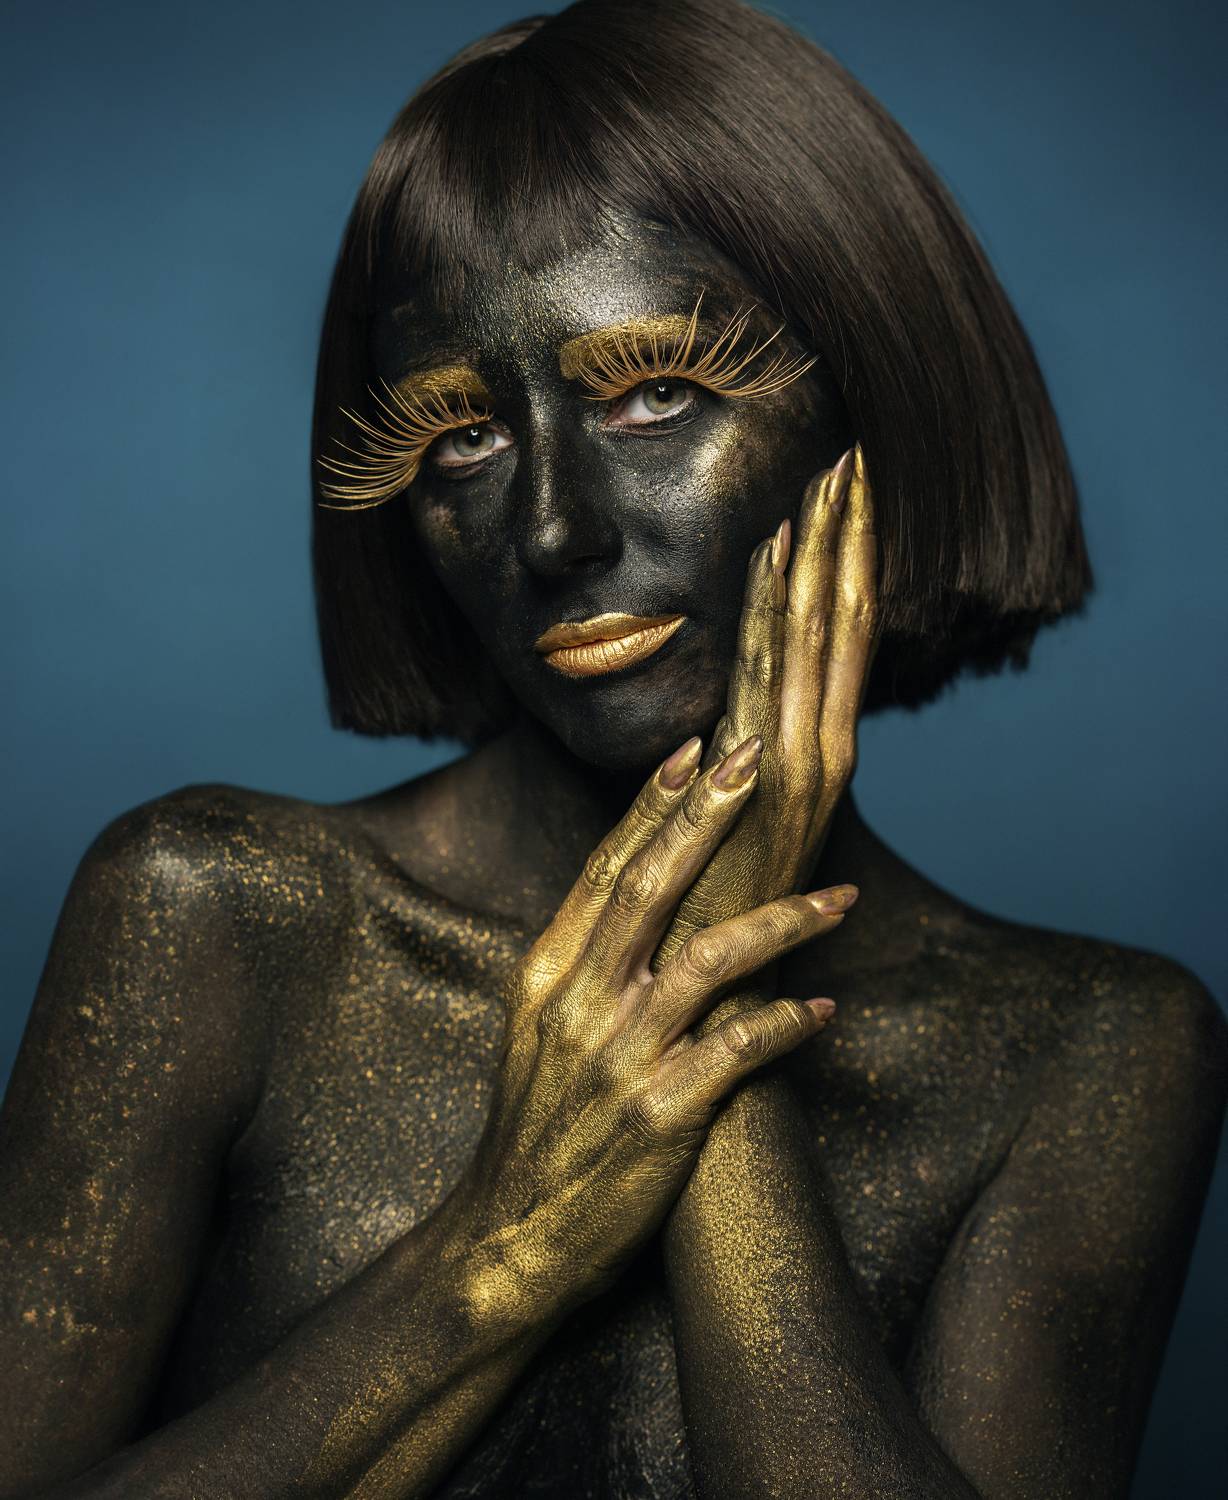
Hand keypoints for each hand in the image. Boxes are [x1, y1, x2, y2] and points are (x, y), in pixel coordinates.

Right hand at [450, 737, 849, 1326]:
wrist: (508, 1242)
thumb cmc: (533, 1131)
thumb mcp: (533, 1031)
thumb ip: (580, 965)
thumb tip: (633, 904)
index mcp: (547, 973)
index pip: (607, 868)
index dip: (653, 805)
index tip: (695, 749)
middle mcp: (580, 1002)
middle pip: (652, 885)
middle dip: (709, 816)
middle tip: (757, 761)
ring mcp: (620, 1057)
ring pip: (710, 957)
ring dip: (785, 919)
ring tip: (843, 896)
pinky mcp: (661, 1115)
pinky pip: (739, 1049)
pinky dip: (787, 1023)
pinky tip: (824, 1010)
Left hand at [654, 445, 877, 1020]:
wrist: (702, 996)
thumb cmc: (707, 911)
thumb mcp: (726, 821)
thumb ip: (731, 765)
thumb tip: (717, 719)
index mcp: (806, 751)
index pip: (829, 637)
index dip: (841, 563)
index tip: (840, 493)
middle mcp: (817, 749)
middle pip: (838, 622)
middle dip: (847, 538)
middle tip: (852, 455)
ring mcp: (803, 764)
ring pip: (819, 637)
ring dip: (826, 554)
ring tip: (834, 479)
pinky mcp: (776, 785)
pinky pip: (773, 674)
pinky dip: (776, 608)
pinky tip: (777, 551)